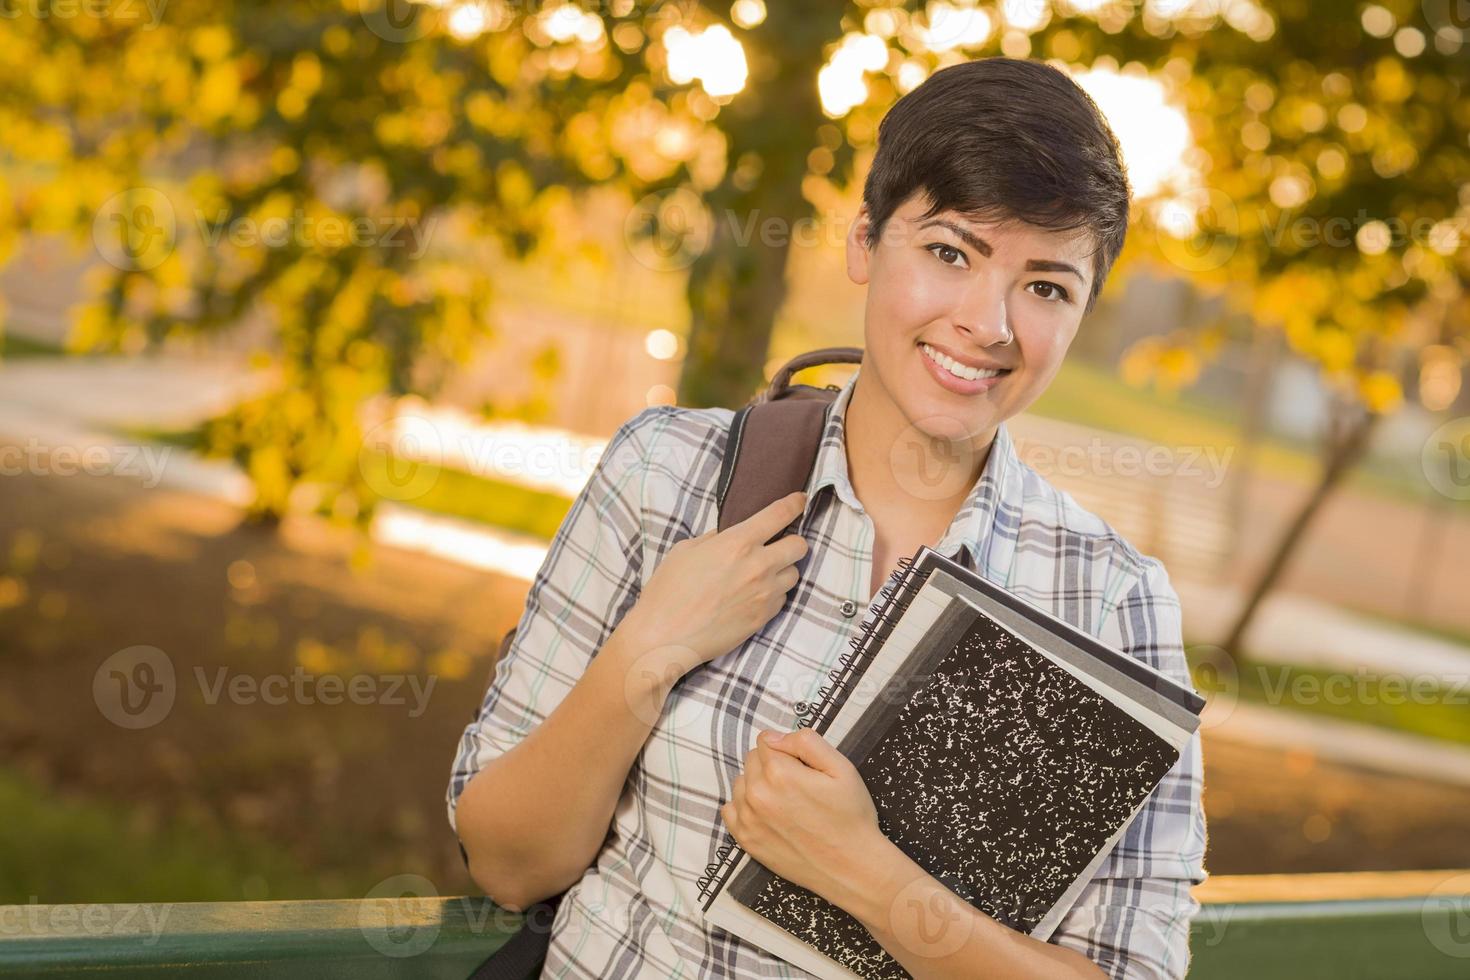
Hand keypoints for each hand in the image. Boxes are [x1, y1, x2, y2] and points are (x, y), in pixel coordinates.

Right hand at [618, 491, 808, 683]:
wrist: (664, 637)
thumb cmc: (668, 591)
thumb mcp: (685, 550)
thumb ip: (715, 540)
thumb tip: (728, 537)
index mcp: (738, 543)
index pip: (780, 514)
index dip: (794, 504)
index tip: (799, 500)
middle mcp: (758, 566)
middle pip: (799, 546)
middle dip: (791, 543)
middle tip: (777, 546)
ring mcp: (764, 594)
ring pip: (794, 575)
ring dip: (782, 571)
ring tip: (760, 576)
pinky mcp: (763, 618)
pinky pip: (781, 599)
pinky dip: (772, 595)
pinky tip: (751, 597)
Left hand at [721, 728, 881, 899]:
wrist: (852, 868)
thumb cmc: (850, 817)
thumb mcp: (841, 768)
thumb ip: (806, 742)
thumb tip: (773, 738)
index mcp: (779, 773)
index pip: (766, 741)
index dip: (788, 751)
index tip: (804, 767)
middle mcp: (757, 794)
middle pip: (752, 761)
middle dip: (772, 765)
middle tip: (799, 786)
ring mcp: (748, 819)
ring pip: (741, 783)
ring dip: (758, 785)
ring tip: (786, 802)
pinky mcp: (746, 840)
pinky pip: (730, 810)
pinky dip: (745, 807)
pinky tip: (768, 815)